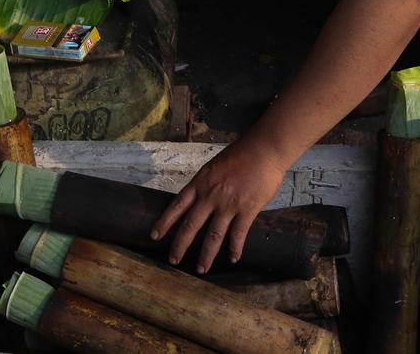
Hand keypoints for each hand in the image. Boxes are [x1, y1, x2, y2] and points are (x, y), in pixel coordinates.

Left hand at [150, 139, 287, 273]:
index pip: (176, 206)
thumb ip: (206, 184)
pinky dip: (235, 248)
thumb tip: (200, 200)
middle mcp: (210, 196)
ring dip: (206, 255)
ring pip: (213, 236)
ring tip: (201, 269)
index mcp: (200, 183)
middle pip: (190, 226)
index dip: (164, 222)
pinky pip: (238, 234)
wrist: (264, 150)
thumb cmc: (241, 154)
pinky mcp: (247, 210)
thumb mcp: (214, 166)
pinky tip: (233, 258)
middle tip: (173, 260)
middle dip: (180, 245)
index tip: (154, 235)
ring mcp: (228, 204)